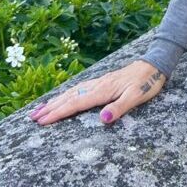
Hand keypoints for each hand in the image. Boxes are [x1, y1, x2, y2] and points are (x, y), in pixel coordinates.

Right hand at [29, 60, 165, 126]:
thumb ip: (120, 107)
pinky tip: (62, 98)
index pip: (76, 103)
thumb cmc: (147, 83)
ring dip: (55, 101)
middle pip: (69, 97)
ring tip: (39, 109)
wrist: (154, 65)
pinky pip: (79, 88)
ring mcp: (99, 82)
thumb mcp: (137, 97)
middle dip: (50, 108)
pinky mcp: (102, 81)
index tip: (42, 121)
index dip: (58, 113)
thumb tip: (102, 118)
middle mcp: (98, 85)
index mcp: (104, 90)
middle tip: (32, 118)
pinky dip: (66, 94)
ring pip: (72, 91)